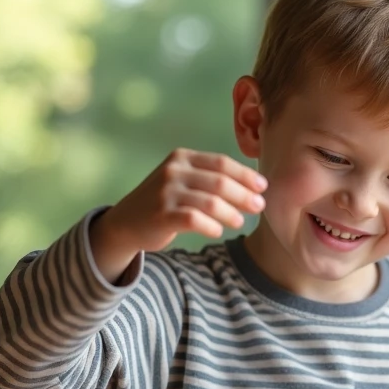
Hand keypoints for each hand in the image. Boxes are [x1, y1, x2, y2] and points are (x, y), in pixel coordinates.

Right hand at [90, 148, 267, 282]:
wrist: (125, 222)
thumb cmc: (163, 202)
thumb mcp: (183, 180)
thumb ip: (209, 178)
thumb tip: (253, 186)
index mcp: (182, 157)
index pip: (221, 163)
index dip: (245, 175)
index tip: (263, 187)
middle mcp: (173, 171)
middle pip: (220, 182)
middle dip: (244, 195)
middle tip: (259, 207)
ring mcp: (166, 192)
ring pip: (210, 202)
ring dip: (230, 213)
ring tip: (240, 222)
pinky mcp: (161, 215)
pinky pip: (194, 219)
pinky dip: (211, 226)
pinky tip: (218, 231)